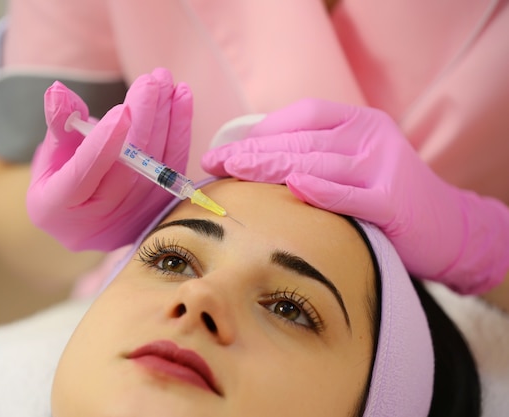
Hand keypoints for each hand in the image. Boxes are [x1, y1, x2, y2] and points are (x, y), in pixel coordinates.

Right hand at [27, 68, 192, 250]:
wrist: (86, 218)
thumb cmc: (59, 179)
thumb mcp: (50, 154)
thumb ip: (59, 124)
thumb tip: (58, 90)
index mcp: (59, 206)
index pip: (84, 174)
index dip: (104, 143)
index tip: (121, 110)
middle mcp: (99, 219)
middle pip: (128, 169)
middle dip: (143, 120)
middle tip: (152, 81)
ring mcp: (131, 218)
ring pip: (155, 166)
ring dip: (166, 120)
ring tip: (168, 82)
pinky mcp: (157, 210)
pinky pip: (173, 168)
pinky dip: (180, 132)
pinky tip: (181, 99)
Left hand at [202, 99, 508, 293]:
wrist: (446, 226)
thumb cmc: (383, 195)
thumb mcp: (351, 163)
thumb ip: (313, 155)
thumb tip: (251, 160)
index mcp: (358, 121)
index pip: (302, 116)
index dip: (260, 131)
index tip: (225, 148)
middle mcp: (371, 136)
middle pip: (302, 140)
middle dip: (253, 151)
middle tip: (215, 162)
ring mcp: (383, 166)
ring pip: (318, 163)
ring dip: (271, 167)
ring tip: (233, 173)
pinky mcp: (393, 201)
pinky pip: (350, 195)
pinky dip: (321, 191)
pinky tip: (293, 187)